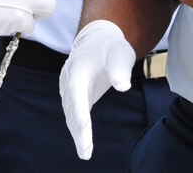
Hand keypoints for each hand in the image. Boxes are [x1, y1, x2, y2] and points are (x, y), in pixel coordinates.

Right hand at [60, 20, 135, 159]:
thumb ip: (120, 69)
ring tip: (86, 153)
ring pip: (71, 113)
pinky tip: (84, 144)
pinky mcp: (73, 95)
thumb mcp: (120, 53)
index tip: (83, 126)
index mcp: (79, 68)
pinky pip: (74, 113)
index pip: (77, 91)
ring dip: (77, 133)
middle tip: (86, 151)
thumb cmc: (110, 47)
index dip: (79, 109)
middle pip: (73, 107)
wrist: (96, 40)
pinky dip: (77, 128)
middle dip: (79, 130)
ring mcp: (69, 87)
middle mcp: (69, 79)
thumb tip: (123, 86)